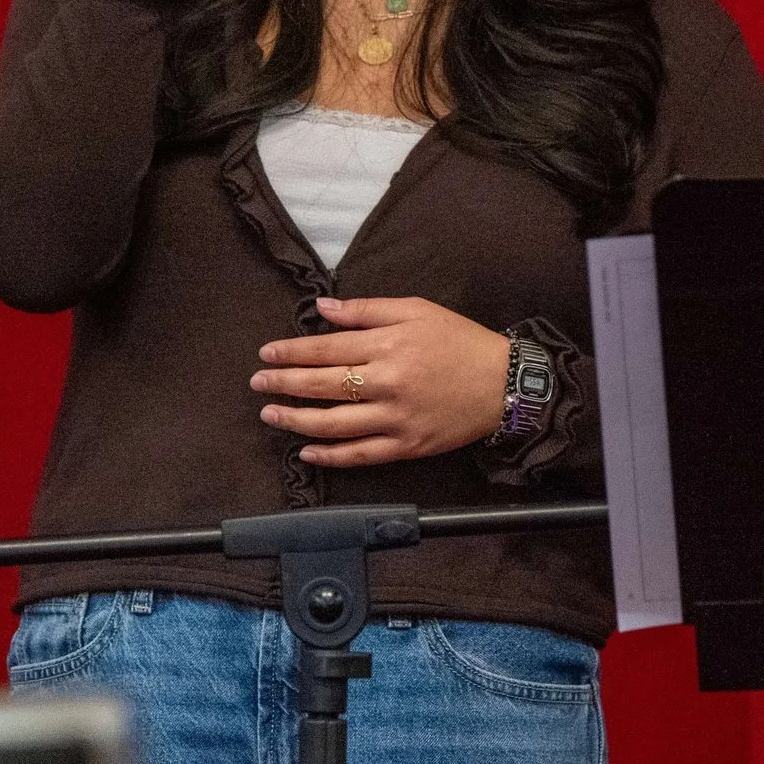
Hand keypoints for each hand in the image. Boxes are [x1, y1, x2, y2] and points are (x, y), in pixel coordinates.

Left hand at [251, 297, 511, 467]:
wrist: (505, 383)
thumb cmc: (460, 341)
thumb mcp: (417, 310)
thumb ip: (367, 310)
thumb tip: (322, 307)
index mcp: (388, 345)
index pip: (326, 349)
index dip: (291, 352)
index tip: (267, 354)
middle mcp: (387, 383)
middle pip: (322, 385)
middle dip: (284, 384)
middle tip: (258, 383)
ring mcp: (396, 419)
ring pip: (333, 424)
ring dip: (296, 420)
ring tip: (272, 415)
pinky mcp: (407, 447)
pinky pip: (360, 455)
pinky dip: (330, 456)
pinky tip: (307, 451)